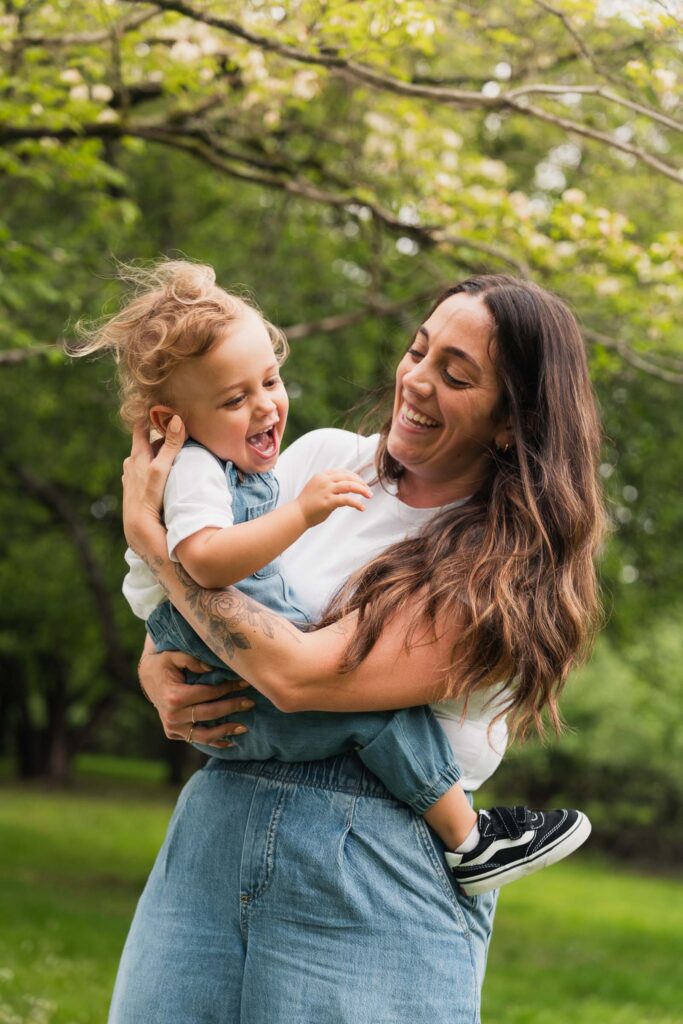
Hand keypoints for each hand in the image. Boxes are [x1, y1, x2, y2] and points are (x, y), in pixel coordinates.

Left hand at [122, 416, 185, 555]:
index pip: (141, 428)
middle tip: (175, 430)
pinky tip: (165, 475)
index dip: (149, 416)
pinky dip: (156, 468)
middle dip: (159, 437)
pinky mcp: (137, 492)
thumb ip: (171, 445)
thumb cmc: (148, 497)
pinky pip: (148, 473)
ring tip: (173, 452)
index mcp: (136, 456)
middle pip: (147, 444)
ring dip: (158, 454)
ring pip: (147, 460)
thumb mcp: (161, 468)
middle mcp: (132, 465)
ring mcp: (133, 479)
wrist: (138, 527)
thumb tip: (177, 419)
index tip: (158, 406)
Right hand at [139, 649, 254, 747]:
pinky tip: (231, 742)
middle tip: (251, 702)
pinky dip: (214, 742)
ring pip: (204, 735)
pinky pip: (197, 740)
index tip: (245, 683)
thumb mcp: (174, 655)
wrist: (147, 677)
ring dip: (226, 731)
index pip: (208, 693)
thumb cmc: (164, 663)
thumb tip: (212, 669)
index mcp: (174, 697)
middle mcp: (173, 716)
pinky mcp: (173, 733)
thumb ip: (193, 660)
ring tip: (245, 727)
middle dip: (233, 707)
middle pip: (210, 713)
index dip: (228, 688)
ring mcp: (172, 727)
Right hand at [295, 470, 372, 527]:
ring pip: (349, 486)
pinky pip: (346, 500)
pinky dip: (356, 503)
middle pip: (348, 477)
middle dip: (361, 483)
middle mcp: (324, 480)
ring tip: (369, 496)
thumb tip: (347, 487)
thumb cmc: (308, 504)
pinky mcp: (327, 502)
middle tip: (369, 491)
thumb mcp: (318, 488)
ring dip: (362, 490)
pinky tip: (362, 508)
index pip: (343, 472)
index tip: (362, 483)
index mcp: (322, 476)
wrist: (297, 514)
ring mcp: (326, 490)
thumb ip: (330, 486)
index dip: (355, 476)